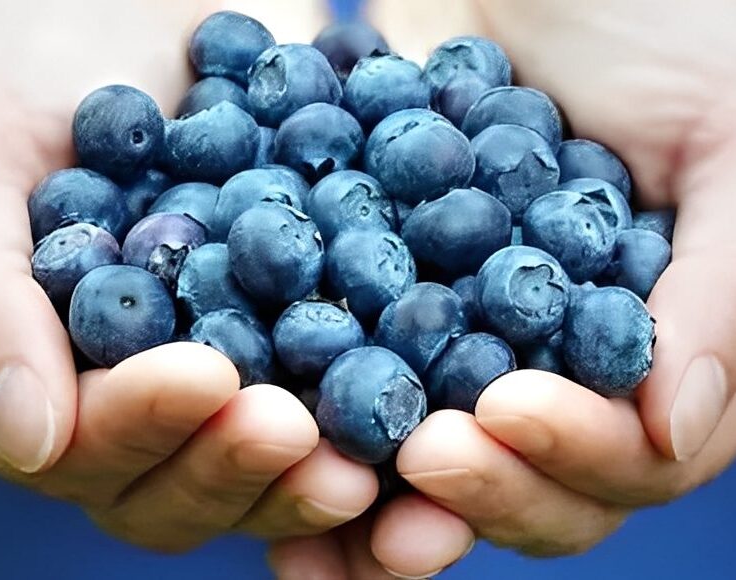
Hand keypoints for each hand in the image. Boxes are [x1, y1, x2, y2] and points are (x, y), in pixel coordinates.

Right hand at [0, 0, 377, 551]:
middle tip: (295, 431)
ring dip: (318, 469)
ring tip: (368, 450)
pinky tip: (434, 396)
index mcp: (48, 376)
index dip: (143, 425)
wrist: (142, 5)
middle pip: (185, 482)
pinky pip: (349, 386)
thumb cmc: (36, 65)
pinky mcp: (308, 335)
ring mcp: (234, 373)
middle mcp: (143, 398)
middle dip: (237, 463)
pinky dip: (389, 402)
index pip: (87, 444)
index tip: (204, 379)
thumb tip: (34, 442)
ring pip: (271, 462)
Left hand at [271, 0, 735, 575]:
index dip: (577, 449)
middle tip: (421, 459)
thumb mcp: (719, 135)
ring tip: (332, 503)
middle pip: (538, 484)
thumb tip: (672, 427)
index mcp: (654, 350)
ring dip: (390, 501)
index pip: (635, 453)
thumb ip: (719, 286)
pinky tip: (273, 450)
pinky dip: (319, 435)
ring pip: (444, 464)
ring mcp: (474, 353)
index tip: (503, 409)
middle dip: (485, 489)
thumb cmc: (660, 33)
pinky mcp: (391, 319)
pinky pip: (357, 390)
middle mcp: (563, 372)